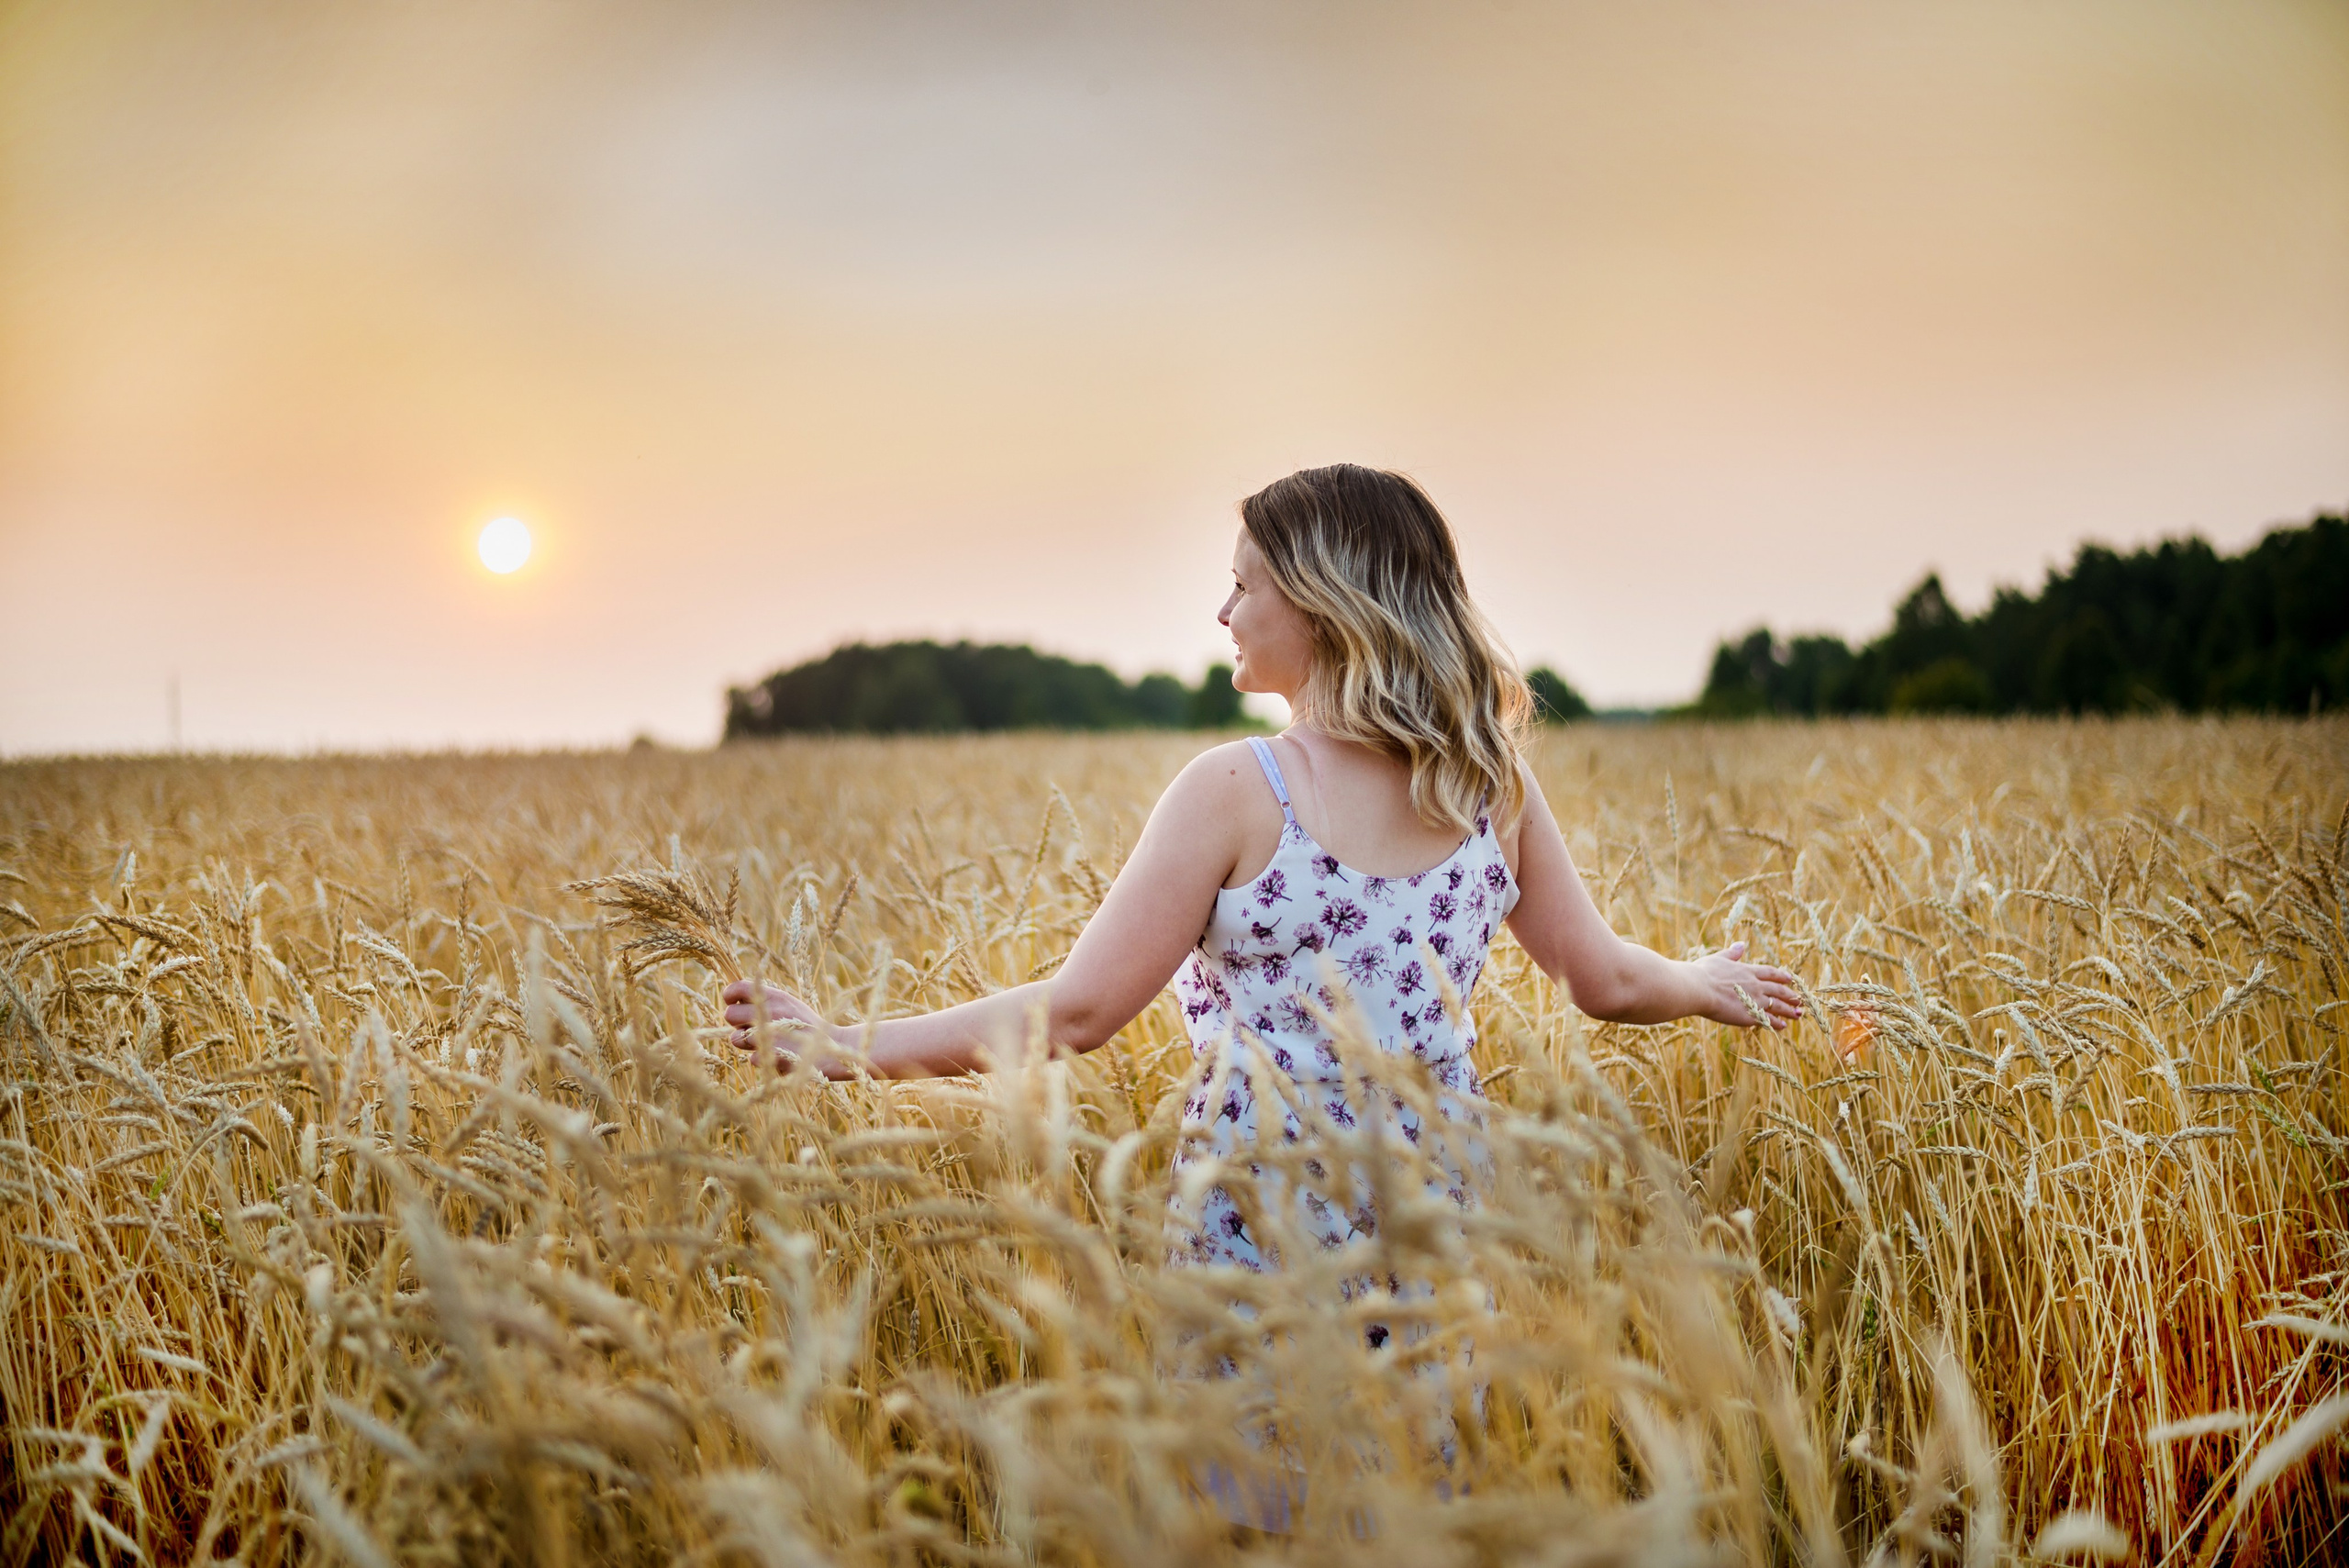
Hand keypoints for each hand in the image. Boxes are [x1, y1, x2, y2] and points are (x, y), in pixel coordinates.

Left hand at [720, 979, 835, 1066]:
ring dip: (746, 1042)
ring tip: (764, 1042)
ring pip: (736, 1038)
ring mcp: (772, 1034)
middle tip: (751, 1028)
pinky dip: (763, 1058)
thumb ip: (766, 1000)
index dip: (730, 996)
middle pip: (729, 1014)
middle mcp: (770, 1011)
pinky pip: (753, 1058)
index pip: (736, 988)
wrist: (838, 1046)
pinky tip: (778, 1056)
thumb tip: (737, 1000)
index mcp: (774, 996)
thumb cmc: (809, 1026)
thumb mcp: (790, 1004)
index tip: (734, 1004)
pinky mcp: (776, 1055)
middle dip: (736, 1024)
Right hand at [1690, 941, 1803, 1030]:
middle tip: (1800, 999)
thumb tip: (1741, 945)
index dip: (1781, 976)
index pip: (1770, 973)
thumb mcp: (1718, 958)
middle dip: (1790, 995)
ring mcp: (1755, 1000)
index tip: (1790, 979)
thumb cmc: (1703, 973)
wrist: (1698, 989)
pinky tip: (1783, 1026)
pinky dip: (1777, 1023)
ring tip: (1799, 1014)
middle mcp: (1755, 985)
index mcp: (1747, 970)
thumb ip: (1731, 953)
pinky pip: (1768, 1019)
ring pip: (1778, 1005)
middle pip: (1779, 990)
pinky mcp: (1750, 1015)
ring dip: (1790, 1010)